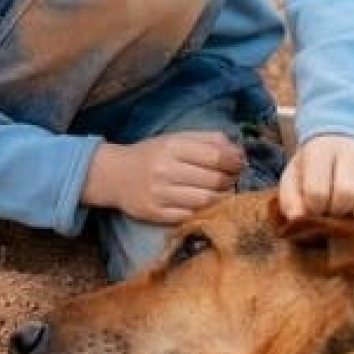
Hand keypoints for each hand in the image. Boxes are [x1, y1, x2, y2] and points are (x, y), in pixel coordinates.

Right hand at [83, 131, 243, 223]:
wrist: (114, 175)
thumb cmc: (151, 154)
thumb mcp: (176, 138)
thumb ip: (208, 139)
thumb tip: (238, 150)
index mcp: (172, 146)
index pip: (215, 156)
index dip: (234, 161)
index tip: (239, 163)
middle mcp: (165, 170)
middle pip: (214, 180)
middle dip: (229, 180)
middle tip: (231, 178)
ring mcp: (160, 194)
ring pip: (206, 200)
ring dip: (220, 197)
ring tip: (221, 191)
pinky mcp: (156, 214)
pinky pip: (190, 215)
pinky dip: (203, 210)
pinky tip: (204, 203)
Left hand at [279, 134, 353, 220]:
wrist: (341, 138)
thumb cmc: (314, 165)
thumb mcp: (294, 177)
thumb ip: (290, 199)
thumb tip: (297, 218)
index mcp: (320, 150)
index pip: (317, 190)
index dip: (316, 208)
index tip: (316, 208)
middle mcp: (350, 149)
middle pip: (348, 192)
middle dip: (340, 210)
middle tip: (335, 211)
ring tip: (353, 212)